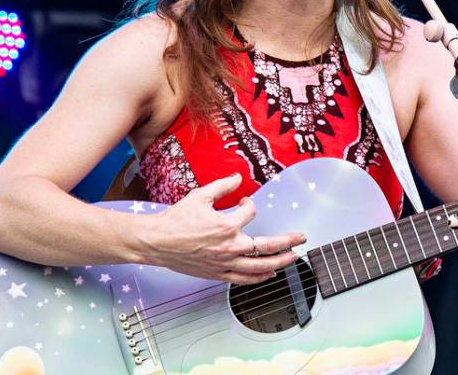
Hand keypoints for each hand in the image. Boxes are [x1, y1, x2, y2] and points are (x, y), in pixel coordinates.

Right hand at [138, 173, 306, 283]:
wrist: (156, 242)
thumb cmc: (176, 220)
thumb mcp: (200, 195)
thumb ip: (223, 186)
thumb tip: (239, 177)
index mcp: (226, 225)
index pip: (250, 212)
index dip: (249, 204)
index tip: (244, 201)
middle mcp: (229, 246)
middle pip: (267, 245)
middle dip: (288, 241)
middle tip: (301, 237)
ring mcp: (224, 262)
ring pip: (259, 266)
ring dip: (279, 261)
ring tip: (292, 257)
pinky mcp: (217, 274)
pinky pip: (243, 279)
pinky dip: (258, 277)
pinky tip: (269, 274)